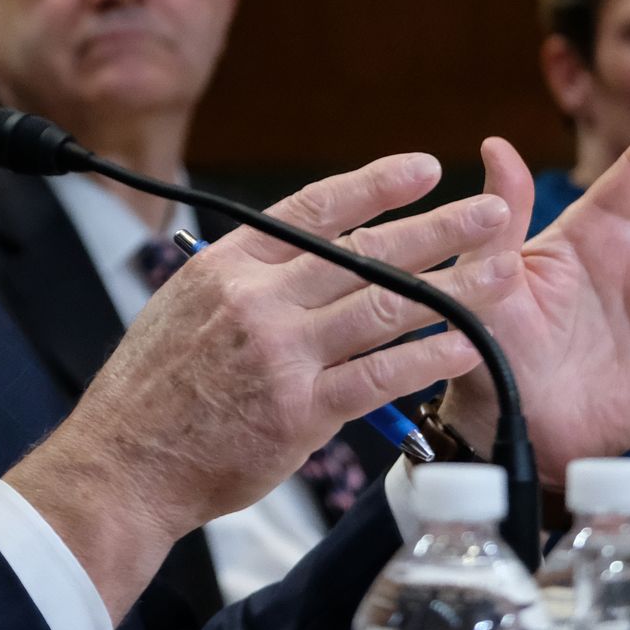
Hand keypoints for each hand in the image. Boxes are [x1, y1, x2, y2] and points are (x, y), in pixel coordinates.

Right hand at [8, 153, 524, 619]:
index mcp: (229, 265)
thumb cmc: (151, 390)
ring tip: (503, 270)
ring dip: (454, 286)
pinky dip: (429, 358)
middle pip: (365, 251)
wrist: (125, 460)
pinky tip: (469, 345)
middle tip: (491, 212)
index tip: (424, 168)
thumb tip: (290, 258)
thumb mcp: (182, 306)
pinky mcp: (302, 411)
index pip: (316, 208)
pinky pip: (380, 376)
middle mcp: (259, 300)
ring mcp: (283, 354)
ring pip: (385, 307)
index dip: (376, 184)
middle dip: (437, 227)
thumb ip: (240, 280)